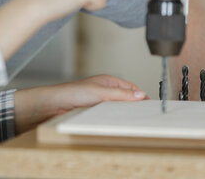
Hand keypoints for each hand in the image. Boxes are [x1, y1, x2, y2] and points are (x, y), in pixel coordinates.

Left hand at [14, 74, 147, 133]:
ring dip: (122, 114)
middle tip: (142, 115)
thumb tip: (139, 94)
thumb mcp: (100, 91)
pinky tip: (116, 124)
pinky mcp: (94, 112)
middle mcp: (105, 91)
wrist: (55, 104)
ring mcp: (100, 102)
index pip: (131, 88)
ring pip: (117, 109)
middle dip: (133, 106)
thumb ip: (120, 94)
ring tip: (130, 121)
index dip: (140, 96)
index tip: (149, 105)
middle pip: (125, 99)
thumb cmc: (72, 92)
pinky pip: (108, 116)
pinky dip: (113, 120)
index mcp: (108, 81)